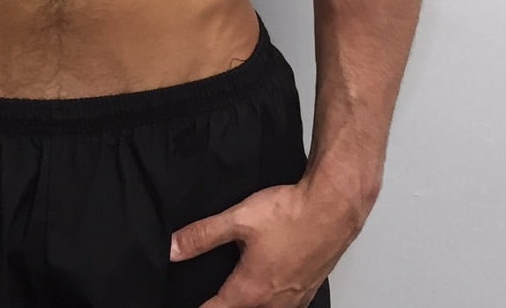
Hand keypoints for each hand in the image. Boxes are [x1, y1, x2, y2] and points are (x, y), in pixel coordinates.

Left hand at [169, 181, 355, 307]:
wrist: (332, 208)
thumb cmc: (291, 213)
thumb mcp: (239, 219)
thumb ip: (203, 235)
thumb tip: (172, 248)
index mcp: (250, 290)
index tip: (184, 304)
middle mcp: (273, 303)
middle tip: (212, 300)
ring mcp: (293, 301)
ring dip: (246, 307)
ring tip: (234, 297)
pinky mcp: (307, 291)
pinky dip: (268, 304)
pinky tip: (265, 293)